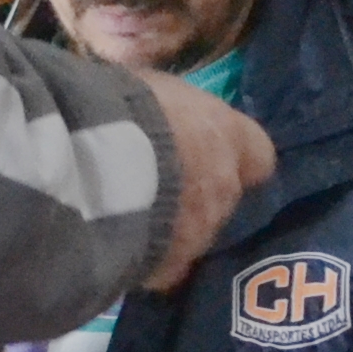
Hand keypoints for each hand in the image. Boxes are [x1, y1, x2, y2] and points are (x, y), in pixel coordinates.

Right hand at [136, 72, 275, 291]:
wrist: (93, 166)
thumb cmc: (122, 110)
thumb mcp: (149, 85)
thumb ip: (168, 101)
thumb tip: (159, 82)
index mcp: (229, 137)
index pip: (259, 157)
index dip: (236, 158)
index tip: (210, 155)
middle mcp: (226, 189)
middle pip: (225, 198)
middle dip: (197, 196)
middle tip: (158, 187)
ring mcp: (202, 233)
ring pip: (197, 235)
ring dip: (173, 229)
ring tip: (132, 218)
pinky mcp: (171, 268)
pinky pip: (166, 269)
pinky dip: (149, 262)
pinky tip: (123, 251)